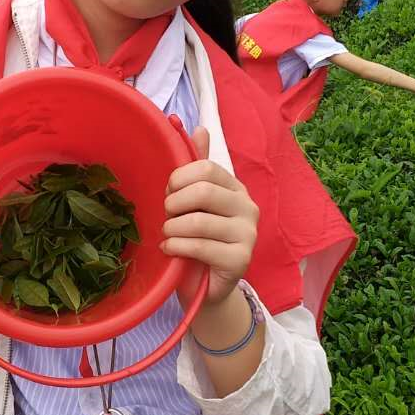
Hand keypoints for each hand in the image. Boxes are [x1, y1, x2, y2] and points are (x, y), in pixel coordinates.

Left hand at [162, 126, 258, 306]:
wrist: (205, 286)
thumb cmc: (196, 241)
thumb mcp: (192, 203)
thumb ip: (196, 168)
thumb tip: (199, 128)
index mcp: (235, 188)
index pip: (207, 169)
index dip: (180, 178)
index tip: (168, 193)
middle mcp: (248, 207)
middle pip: (204, 191)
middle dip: (174, 204)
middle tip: (166, 217)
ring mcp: (248, 234)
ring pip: (199, 221)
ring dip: (172, 229)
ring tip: (167, 235)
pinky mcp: (241, 259)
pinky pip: (201, 246)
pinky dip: (177, 246)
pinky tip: (170, 250)